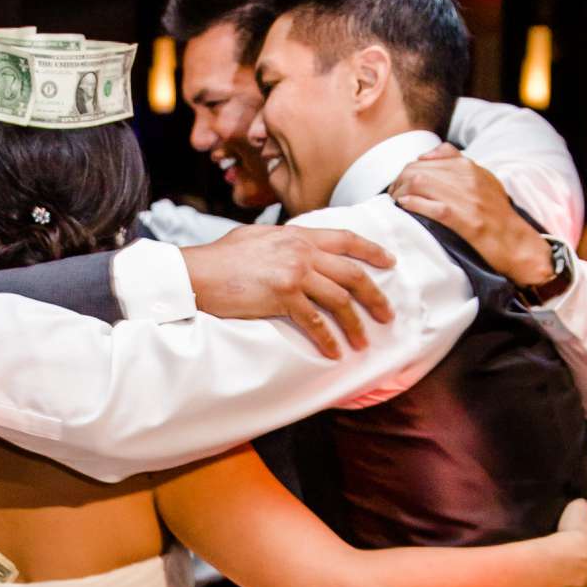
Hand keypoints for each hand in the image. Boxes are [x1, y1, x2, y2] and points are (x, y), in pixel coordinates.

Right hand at [183, 223, 394, 356]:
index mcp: (298, 235)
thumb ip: (284, 242)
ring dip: (354, 324)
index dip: (372, 250)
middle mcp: (301, 251)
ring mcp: (293, 273)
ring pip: (338, 300)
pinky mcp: (281, 296)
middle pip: (351, 273)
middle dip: (374, 296)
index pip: (345, 239)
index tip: (390, 262)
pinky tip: (334, 351)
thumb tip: (296, 249)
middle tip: (386, 314)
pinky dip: (328, 339)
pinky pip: (315, 321)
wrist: (196, 273)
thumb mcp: (258, 238)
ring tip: (363, 341)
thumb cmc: (220, 258)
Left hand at [393, 147, 553, 284]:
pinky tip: (405, 208)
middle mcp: (466, 176)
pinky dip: (411, 204)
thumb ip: (458, 164)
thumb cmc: (497, 214)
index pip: (426, 158)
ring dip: (400, 193)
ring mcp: (463, 196)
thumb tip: (427, 155)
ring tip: (396, 203)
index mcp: (469, 166)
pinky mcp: (461, 217)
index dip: (408, 171)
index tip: (402, 184)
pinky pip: (426, 204)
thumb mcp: (483, 180)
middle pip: (417, 169)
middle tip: (393, 196)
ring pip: (418, 183)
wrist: (516, 242)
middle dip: (398, 182)